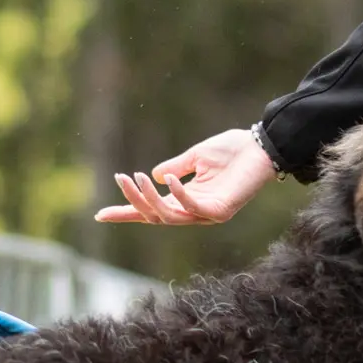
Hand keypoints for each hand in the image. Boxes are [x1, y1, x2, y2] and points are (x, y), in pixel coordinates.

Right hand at [93, 127, 274, 225]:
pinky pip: (193, 209)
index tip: (100, 214)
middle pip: (155, 216)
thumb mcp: (196, 156)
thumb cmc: (233, 150)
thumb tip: (153, 175)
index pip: (151, 210)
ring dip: (150, 199)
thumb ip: (175, 166)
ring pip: (169, 216)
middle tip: (121, 179)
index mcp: (186, 199)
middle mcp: (194, 211)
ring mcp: (207, 214)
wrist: (261, 146)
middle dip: (134, 201)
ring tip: (137, 177)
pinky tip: (168, 180)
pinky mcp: (221, 211)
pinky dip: (178, 195)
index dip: (127, 212)